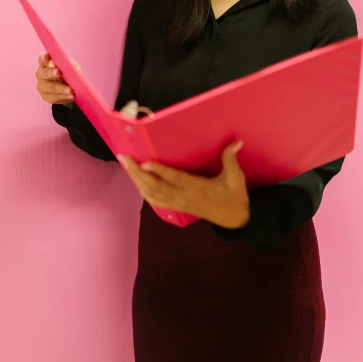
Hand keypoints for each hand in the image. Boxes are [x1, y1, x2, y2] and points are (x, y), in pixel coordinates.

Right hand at [35, 53, 80, 107]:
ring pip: (51, 87)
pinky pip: (54, 97)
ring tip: (71, 91)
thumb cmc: (67, 73)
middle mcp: (41, 74)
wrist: (68, 89)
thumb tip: (72, 67)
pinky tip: (70, 96)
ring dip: (61, 89)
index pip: (42, 59)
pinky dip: (63, 97)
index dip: (43, 58)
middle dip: (52, 73)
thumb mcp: (71, 67)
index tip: (47, 56)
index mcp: (46, 64)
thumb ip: (71, 65)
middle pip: (45, 73)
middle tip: (59, 73)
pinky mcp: (45, 96)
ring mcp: (42, 86)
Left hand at [116, 101, 249, 228]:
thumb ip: (231, 159)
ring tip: (127, 166)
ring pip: (153, 195)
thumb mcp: (236, 178)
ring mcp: (179, 203)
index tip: (145, 162)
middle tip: (126, 159)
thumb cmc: (234, 197)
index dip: (160, 171)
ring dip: (138, 181)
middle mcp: (184, 197)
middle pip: (157, 187)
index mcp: (198, 188)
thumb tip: (236, 142)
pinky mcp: (177, 207)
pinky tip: (137, 183)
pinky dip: (144, 192)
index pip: (175, 179)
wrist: (234, 219)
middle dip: (139, 174)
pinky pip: (156, 201)